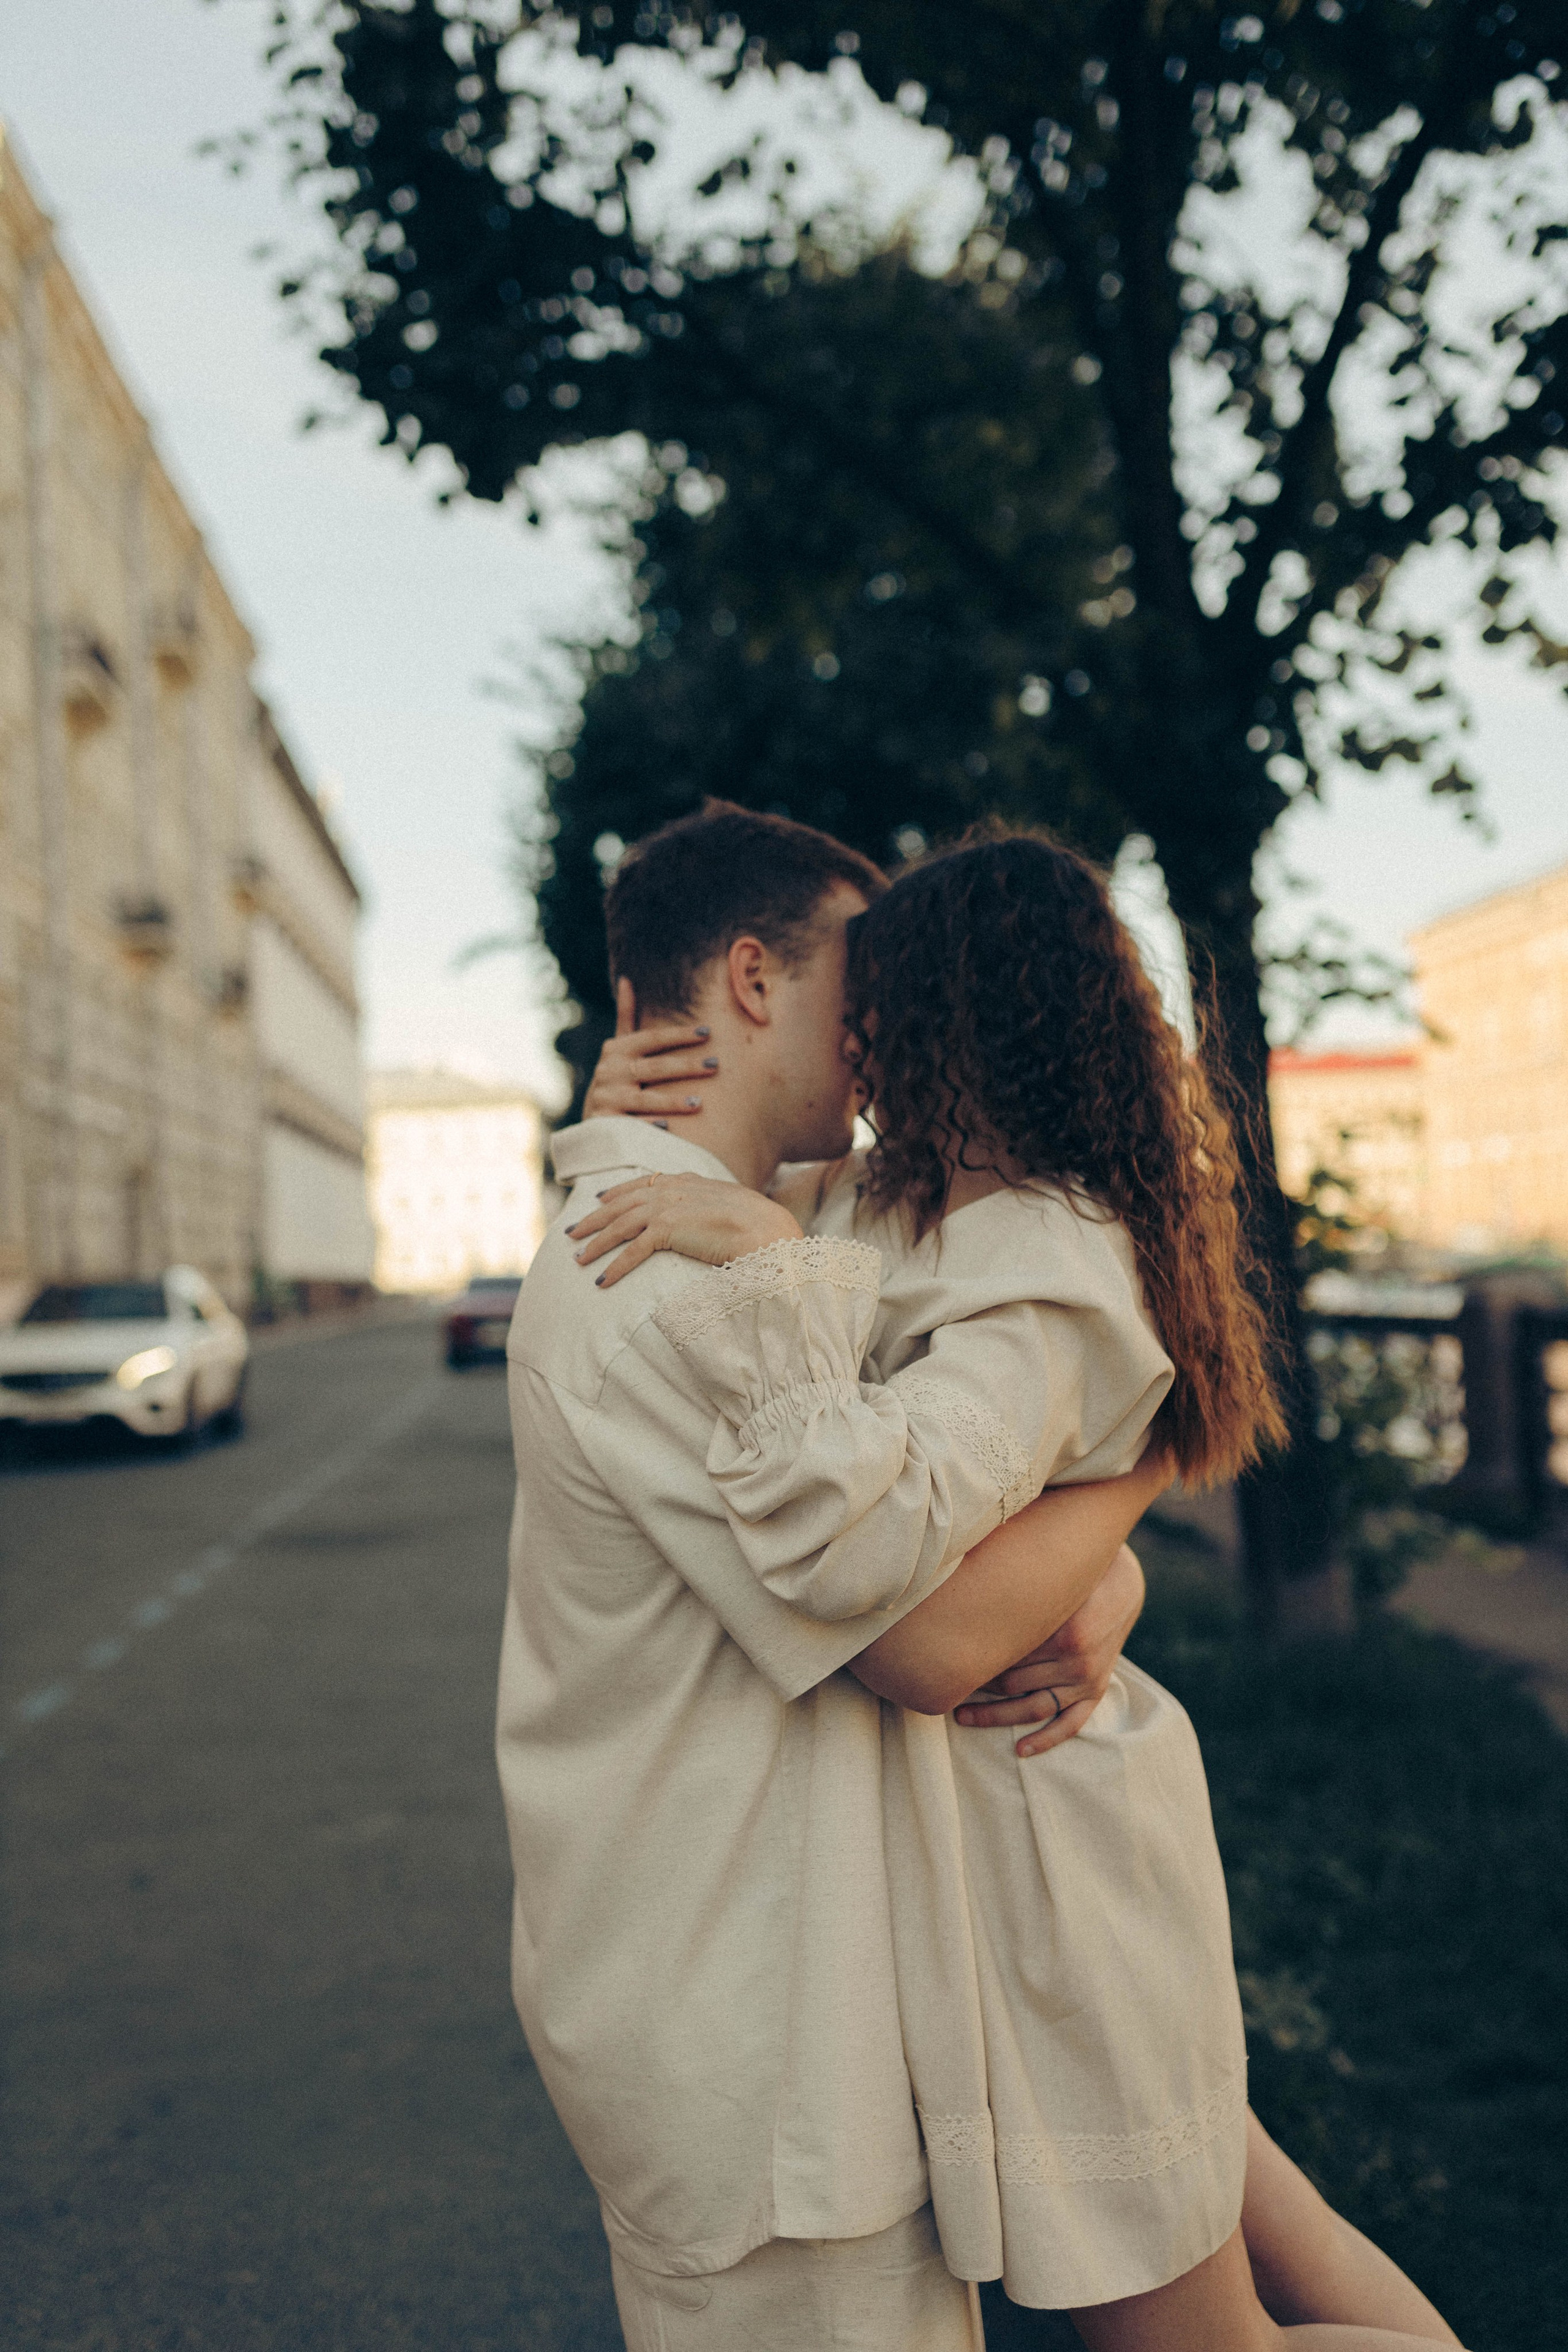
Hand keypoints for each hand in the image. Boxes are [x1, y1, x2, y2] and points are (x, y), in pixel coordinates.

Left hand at [567, 1172, 803, 1288]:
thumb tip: (705, 1214)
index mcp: (686, 1181)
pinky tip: (603, 1281)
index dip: (617, 1193)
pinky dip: (615, 1267)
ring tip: (579, 1260)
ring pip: (620, 1225)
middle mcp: (672, 1190)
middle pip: (621, 1204)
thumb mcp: (730, 1204)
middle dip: (594, 1219)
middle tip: (572, 1232)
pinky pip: (633, 1251)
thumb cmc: (758, 1223)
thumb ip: (710, 1204)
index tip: (600, 1200)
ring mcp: (667, 1208)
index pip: (642, 1184)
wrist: (766, 1229)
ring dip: (597, 1244)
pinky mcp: (667, 1230)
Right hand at [583, 978, 719, 1123]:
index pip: (651, 1038)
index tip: (707, 1032)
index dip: (679, 1035)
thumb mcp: (618, 1049)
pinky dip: (649, 1126)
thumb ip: (625, 1018)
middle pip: (653, 1067)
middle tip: (715, 1065)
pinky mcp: (606, 1126)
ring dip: (672, 1101)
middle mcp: (609, 1073)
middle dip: (686, 1066)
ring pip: (644, 1099)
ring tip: (699, 1102)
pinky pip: (632, 1126)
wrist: (592, 1125)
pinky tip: (669, 1128)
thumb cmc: (616, 1081)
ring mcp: (606, 1099)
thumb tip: (626, 980)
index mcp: (616, 1051)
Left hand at [952, 1542, 1145, 1756]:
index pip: (1004, 1656)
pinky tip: (1021, 1750)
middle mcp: (1075, 1659)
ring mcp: (1087, 1679)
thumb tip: (966, 1597)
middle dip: (977, 1686)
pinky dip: (1046, 1739)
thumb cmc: (1075, 1577)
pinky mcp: (1097, 1691)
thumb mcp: (1050, 1581)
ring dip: (995, 1716)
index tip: (946, 1660)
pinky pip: (1070, 1724)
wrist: (1123, 1583)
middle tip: (946, 1686)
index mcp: (1062, 1630)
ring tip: (963, 1718)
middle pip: (1012, 1683)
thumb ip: (1016, 1593)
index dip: (972, 1660)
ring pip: (1033, 1708)